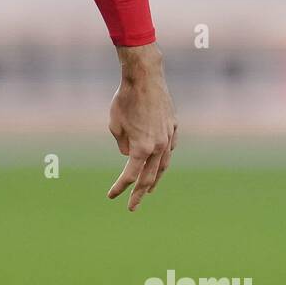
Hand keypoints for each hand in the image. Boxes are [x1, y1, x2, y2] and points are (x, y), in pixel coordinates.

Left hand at [106, 44, 176, 211]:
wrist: (145, 77)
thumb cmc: (125, 99)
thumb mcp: (114, 124)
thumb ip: (122, 145)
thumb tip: (130, 156)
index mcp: (141, 148)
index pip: (130, 176)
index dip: (120, 188)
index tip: (111, 196)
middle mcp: (158, 146)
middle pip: (149, 177)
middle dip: (139, 194)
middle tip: (132, 207)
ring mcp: (168, 137)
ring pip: (163, 165)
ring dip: (155, 180)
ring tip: (148, 191)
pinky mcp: (173, 127)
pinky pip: (169, 148)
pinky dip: (163, 158)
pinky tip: (159, 163)